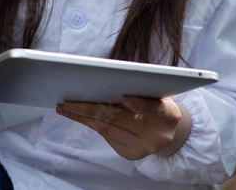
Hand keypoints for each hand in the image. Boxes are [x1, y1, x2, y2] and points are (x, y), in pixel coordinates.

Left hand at [56, 96, 184, 159]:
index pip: (154, 109)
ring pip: (109, 130)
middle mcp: (158, 136)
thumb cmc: (156, 102)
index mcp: (169, 116)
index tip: (124, 97)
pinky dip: (91, 124)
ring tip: (65, 108)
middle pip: (122, 120)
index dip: (140, 104)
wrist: (166, 130)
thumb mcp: (156, 93)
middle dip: (92, 109)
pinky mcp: (131, 154)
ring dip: (84, 118)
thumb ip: (140, 88)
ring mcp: (144, 148)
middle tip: (70, 102)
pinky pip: (107, 137)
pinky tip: (78, 115)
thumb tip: (105, 80)